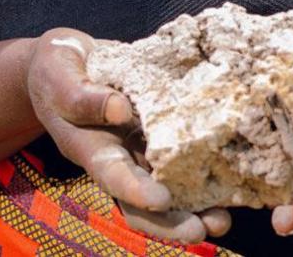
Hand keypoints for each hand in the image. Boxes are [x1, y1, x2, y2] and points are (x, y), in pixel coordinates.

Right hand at [25, 28, 231, 242]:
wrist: (70, 63)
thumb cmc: (57, 71)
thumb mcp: (59, 76)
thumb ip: (82, 96)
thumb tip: (121, 109)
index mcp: (90, 149)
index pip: (113, 176)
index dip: (136, 191)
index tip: (162, 201)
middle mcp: (119, 159)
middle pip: (143, 204)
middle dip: (173, 222)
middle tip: (206, 228)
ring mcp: (141, 152)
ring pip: (168, 190)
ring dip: (196, 208)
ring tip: (225, 219)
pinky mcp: (161, 137)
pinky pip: (184, 162)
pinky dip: (206, 176)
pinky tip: (235, 181)